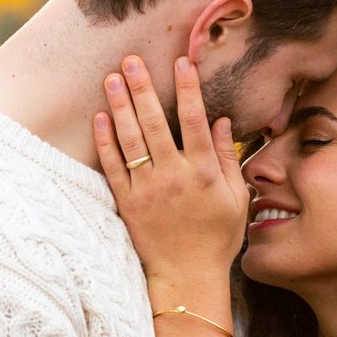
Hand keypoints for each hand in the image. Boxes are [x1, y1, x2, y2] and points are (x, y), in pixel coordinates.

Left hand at [91, 56, 250, 289]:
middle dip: (143, 88)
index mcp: (204, 173)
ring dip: (120, 106)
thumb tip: (222, 123)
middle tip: (132, 60)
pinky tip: (100, 118)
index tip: (181, 62)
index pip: (195, 122)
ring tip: (111, 79)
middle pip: (156, 123)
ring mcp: (148, 189)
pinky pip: (112, 166)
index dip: (188, 90)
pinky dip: (105, 141)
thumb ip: (227, 159)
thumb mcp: (236, 199)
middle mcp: (174, 176)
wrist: (188, 276)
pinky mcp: (127, 202)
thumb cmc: (217, 238)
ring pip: (131, 139)